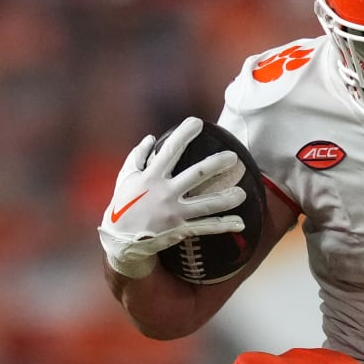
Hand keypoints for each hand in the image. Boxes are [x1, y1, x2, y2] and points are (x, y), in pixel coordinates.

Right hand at [97, 117, 247, 277]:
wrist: (120, 241)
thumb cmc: (123, 206)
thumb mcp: (125, 178)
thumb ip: (137, 156)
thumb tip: (151, 138)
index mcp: (151, 176)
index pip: (171, 149)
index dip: (185, 133)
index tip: (198, 122)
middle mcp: (165, 193)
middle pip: (197, 174)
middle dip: (217, 164)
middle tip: (234, 157)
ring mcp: (174, 212)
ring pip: (207, 204)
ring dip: (227, 198)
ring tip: (243, 193)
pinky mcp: (180, 229)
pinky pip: (206, 227)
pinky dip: (224, 225)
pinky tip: (240, 223)